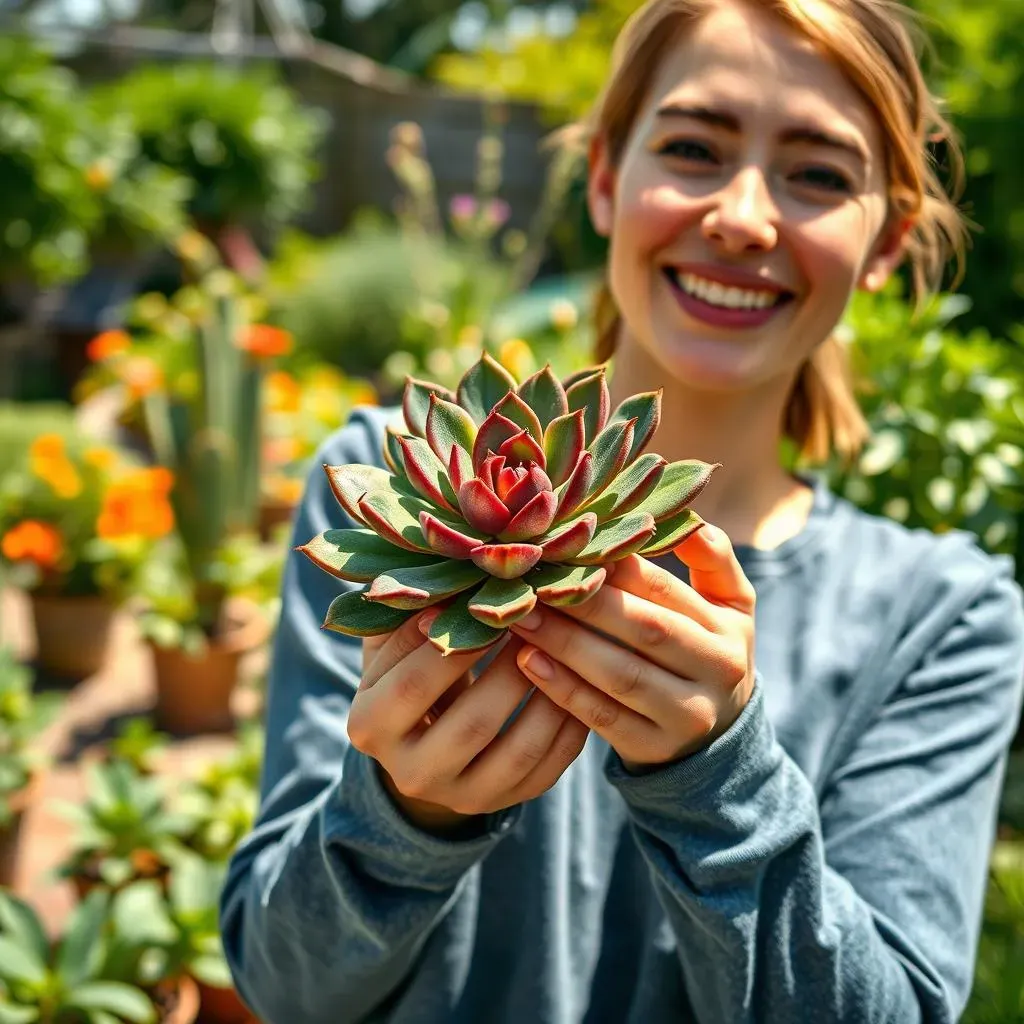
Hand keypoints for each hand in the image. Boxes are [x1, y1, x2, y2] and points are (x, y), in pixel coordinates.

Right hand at [349, 610, 589, 834]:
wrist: (422, 737)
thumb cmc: (408, 667)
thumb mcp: (394, 642)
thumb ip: (410, 611)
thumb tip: (451, 573)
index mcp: (368, 727)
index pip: (413, 685)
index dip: (456, 642)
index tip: (490, 606)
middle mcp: (409, 775)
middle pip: (472, 724)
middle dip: (511, 669)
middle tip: (539, 625)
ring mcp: (461, 797)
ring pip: (519, 750)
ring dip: (550, 694)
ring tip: (564, 650)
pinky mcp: (504, 801)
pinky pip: (549, 767)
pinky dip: (570, 724)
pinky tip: (578, 683)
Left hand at [509, 525, 755, 772]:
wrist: (717, 738)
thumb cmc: (706, 651)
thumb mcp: (729, 606)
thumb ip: (714, 561)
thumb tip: (690, 522)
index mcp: (728, 628)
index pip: (666, 590)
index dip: (617, 568)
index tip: (567, 547)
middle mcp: (716, 671)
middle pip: (646, 630)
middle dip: (586, 604)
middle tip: (534, 582)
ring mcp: (687, 715)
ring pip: (621, 675)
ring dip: (566, 644)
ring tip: (521, 618)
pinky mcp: (655, 749)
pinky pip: (603, 718)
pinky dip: (563, 689)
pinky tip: (528, 663)